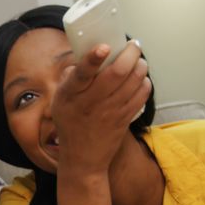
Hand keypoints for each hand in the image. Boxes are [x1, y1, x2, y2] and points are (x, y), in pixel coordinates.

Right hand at [52, 39, 150, 174]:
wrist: (83, 158)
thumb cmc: (71, 124)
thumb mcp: (60, 101)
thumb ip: (70, 78)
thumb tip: (84, 56)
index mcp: (71, 95)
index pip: (82, 74)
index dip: (93, 58)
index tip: (104, 47)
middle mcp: (91, 102)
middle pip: (118, 72)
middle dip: (130, 54)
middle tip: (133, 45)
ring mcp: (110, 111)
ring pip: (134, 81)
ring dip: (140, 65)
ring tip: (138, 60)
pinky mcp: (124, 119)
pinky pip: (141, 94)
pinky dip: (145, 82)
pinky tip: (141, 79)